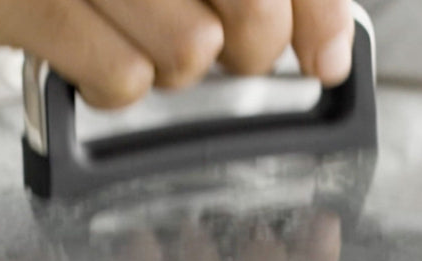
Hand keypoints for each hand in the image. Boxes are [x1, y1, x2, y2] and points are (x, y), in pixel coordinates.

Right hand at [0, 0, 354, 107]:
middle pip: (251, 16)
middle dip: (246, 45)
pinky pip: (121, 83)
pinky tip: (93, 43)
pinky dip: (114, 80)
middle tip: (218, 37)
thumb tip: (327, 48)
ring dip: (171, 61)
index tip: (323, 59)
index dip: (315, 15)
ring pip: (189, 56)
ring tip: (133, 24)